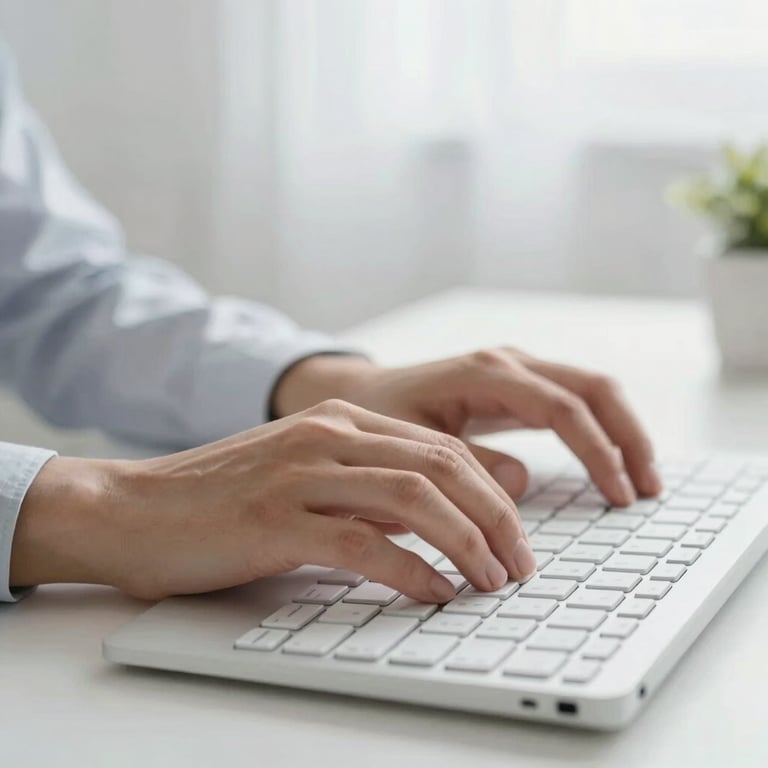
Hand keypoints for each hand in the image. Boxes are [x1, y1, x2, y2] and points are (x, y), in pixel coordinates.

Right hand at [10, 400, 535, 600]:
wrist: (132, 508)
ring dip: (467, 543)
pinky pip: (364, 543)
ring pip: (414, 498)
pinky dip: (411, 571)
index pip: (442, 448)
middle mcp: (328, 435)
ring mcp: (301, 472)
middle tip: (520, 566)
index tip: (515, 537)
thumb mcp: (308, 478)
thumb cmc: (223, 501)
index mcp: (342, 421)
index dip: (492, 493)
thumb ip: (368, 488)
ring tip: (491, 582)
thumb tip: (437, 517)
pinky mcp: (275, 518)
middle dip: (496, 518)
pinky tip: (433, 593)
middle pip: (442, 467)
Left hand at [273, 348, 661, 505]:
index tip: (620, 495)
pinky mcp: (518, 386)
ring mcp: (517, 371)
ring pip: (592, 390)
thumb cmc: (380, 419)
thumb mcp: (415, 446)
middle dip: (628, 436)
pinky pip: (574, 402)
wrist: (361, 396)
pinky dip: (600, 431)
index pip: (562, 409)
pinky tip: (610, 464)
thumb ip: (465, 465)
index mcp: (486, 373)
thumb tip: (520, 483)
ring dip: (622, 432)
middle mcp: (509, 363)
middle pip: (593, 389)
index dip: (597, 452)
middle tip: (647, 488)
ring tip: (643, 481)